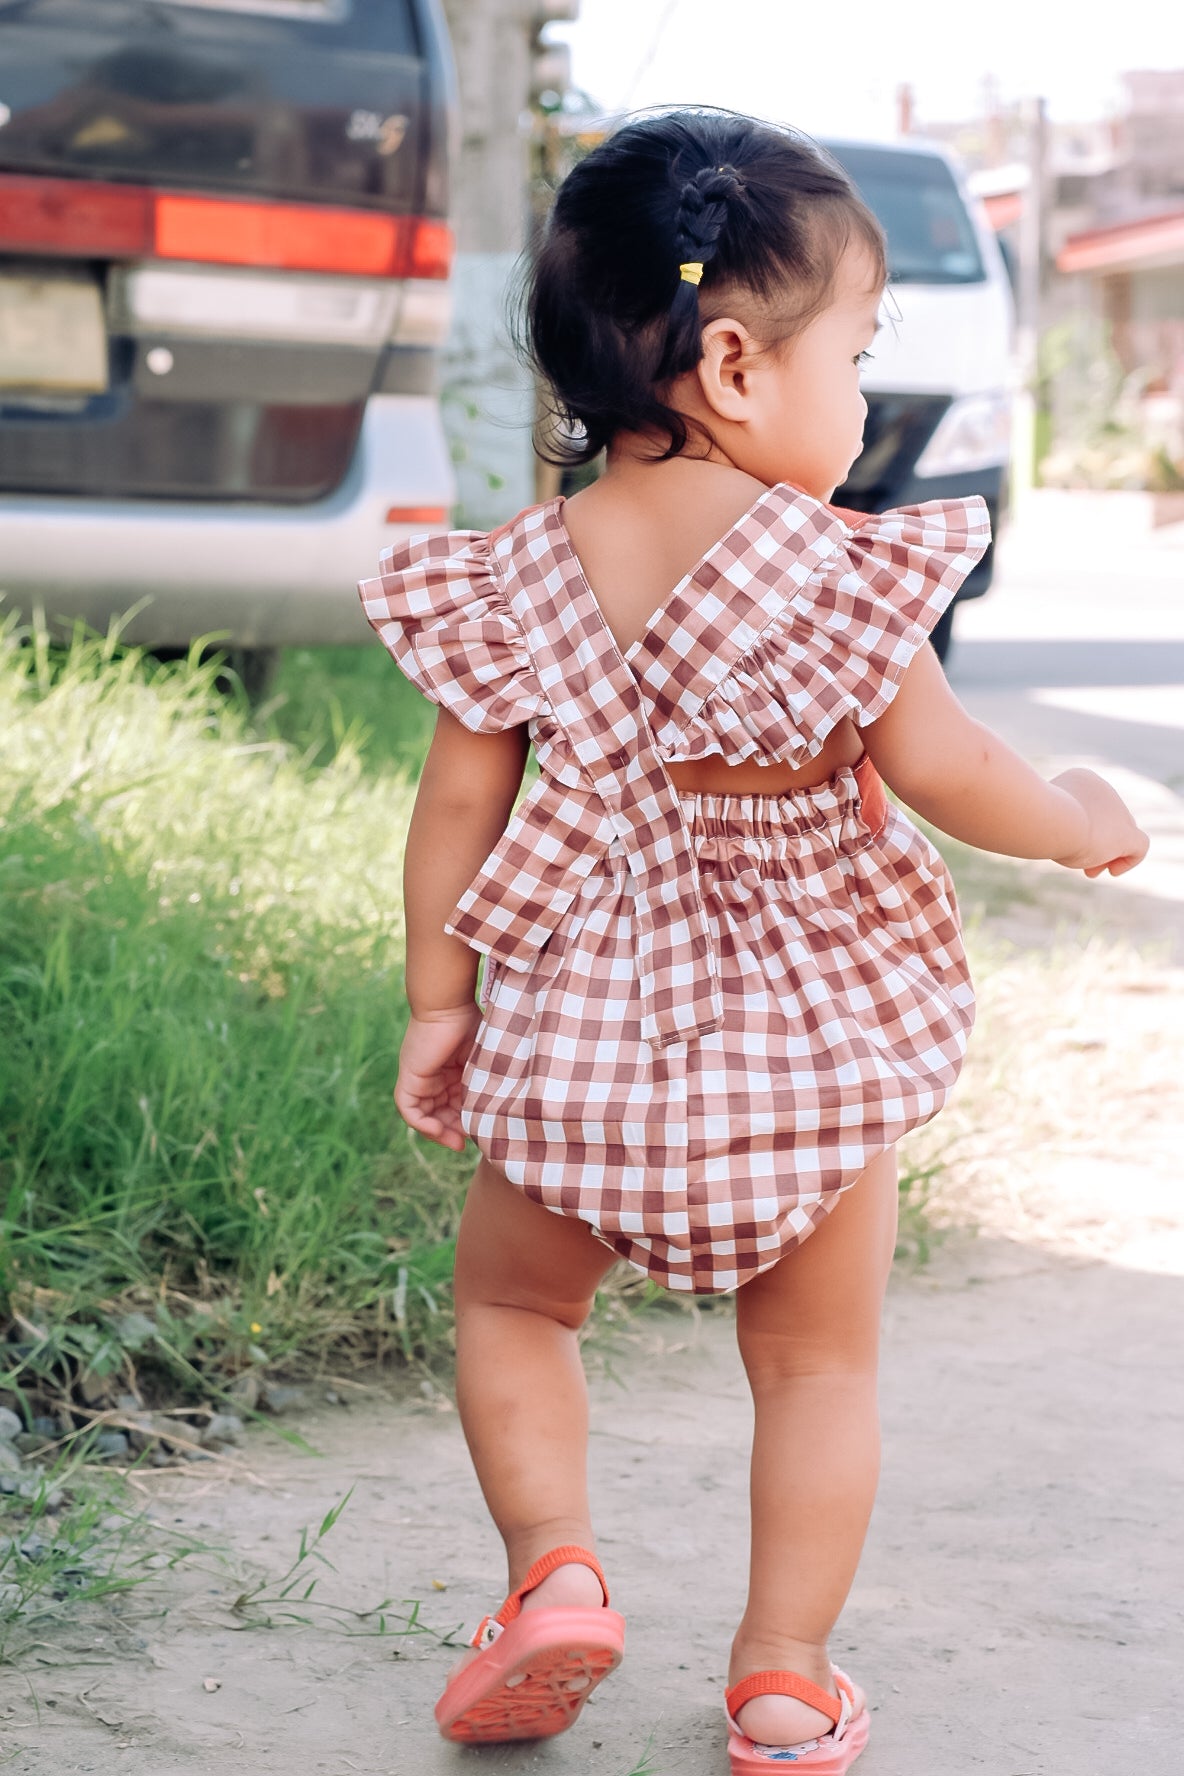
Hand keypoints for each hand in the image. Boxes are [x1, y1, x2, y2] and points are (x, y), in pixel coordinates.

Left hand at [394, 1004, 482, 1151]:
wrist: (448, 1004)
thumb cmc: (472, 1021)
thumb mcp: (485, 1059)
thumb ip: (490, 1079)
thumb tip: (511, 1104)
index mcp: (452, 1071)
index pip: (455, 1105)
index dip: (466, 1121)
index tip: (482, 1132)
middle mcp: (434, 1077)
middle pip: (440, 1114)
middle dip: (453, 1131)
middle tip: (467, 1144)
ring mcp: (420, 1078)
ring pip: (425, 1115)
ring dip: (439, 1132)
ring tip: (456, 1142)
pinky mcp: (409, 1078)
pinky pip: (409, 1110)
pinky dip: (422, 1124)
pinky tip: (438, 1131)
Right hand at [1050, 768, 1150, 877]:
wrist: (1044, 819)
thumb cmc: (1036, 817)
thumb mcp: (1042, 817)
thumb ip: (1056, 822)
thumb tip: (1060, 835)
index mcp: (1082, 779)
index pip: (1090, 807)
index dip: (1081, 827)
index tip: (1065, 845)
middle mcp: (1104, 790)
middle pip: (1105, 822)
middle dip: (1094, 844)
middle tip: (1079, 864)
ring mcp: (1118, 812)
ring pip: (1119, 834)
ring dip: (1105, 855)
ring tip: (1090, 871)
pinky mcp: (1127, 834)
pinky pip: (1139, 846)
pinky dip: (1128, 860)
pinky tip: (1112, 871)